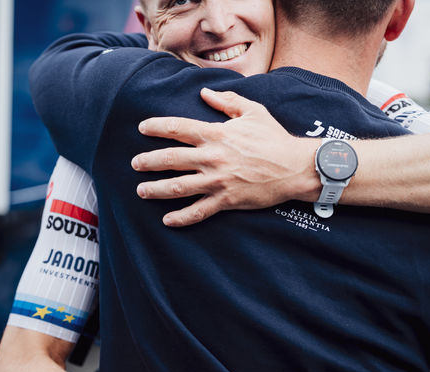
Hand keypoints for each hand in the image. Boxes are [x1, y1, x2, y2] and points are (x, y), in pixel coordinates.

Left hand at [133, 88, 320, 226]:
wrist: (294, 167)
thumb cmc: (274, 138)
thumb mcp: (253, 111)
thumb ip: (227, 101)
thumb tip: (205, 92)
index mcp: (216, 134)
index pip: (178, 128)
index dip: (157, 126)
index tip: (142, 128)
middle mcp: (212, 158)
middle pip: (171, 159)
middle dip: (148, 161)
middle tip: (135, 164)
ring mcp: (217, 181)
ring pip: (179, 187)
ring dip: (156, 190)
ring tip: (142, 191)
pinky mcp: (226, 200)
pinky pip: (199, 212)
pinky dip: (182, 218)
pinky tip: (167, 220)